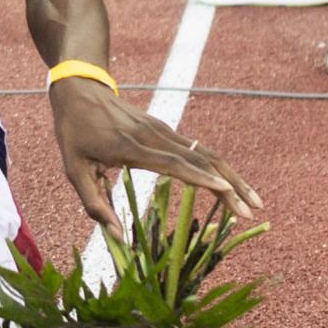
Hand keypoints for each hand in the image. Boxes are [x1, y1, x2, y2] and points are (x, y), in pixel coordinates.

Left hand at [47, 80, 260, 237]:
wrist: (81, 89)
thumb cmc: (74, 134)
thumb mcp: (74, 170)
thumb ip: (94, 204)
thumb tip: (116, 237)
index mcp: (131, 147)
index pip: (173, 163)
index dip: (200, 177)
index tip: (225, 191)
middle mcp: (155, 137)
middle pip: (201, 159)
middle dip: (229, 185)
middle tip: (250, 210)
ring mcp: (164, 132)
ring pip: (206, 153)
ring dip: (232, 177)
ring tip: (253, 202)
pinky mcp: (167, 131)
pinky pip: (198, 151)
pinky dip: (219, 169)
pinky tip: (231, 187)